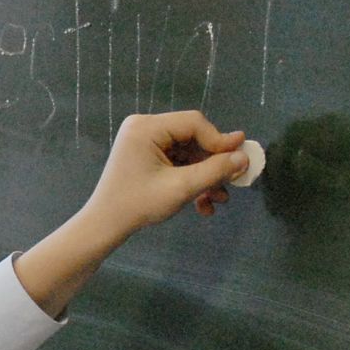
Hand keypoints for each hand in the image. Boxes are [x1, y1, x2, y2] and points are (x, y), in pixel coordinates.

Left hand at [82, 110, 249, 238]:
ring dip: (205, 176)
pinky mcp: (146, 157)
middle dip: (212, 164)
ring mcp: (144, 143)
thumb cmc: (138, 204)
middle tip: (232, 182)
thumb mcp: (181, 187)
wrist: (105, 226)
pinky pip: (177, 162)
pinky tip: (204, 204)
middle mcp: (144, 128)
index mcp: (146, 127)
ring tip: (219, 199)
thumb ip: (215, 171)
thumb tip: (245, 156)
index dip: (219, 141)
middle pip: (193, 138)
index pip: (194, 123)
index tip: (240, 159)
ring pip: (188, 153)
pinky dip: (191, 180)